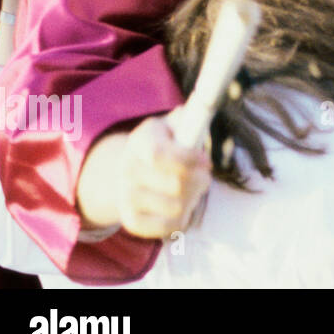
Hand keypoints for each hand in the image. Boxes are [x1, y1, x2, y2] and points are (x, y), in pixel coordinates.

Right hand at [115, 115, 212, 238]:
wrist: (134, 172)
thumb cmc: (167, 144)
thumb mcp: (176, 124)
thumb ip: (192, 116)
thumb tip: (206, 107)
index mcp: (140, 141)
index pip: (160, 156)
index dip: (190, 160)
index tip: (207, 161)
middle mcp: (127, 170)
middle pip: (177, 184)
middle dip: (200, 179)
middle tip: (203, 175)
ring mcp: (125, 197)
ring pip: (177, 206)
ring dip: (194, 198)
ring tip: (192, 188)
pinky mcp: (131, 222)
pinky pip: (170, 226)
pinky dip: (184, 217)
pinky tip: (182, 205)